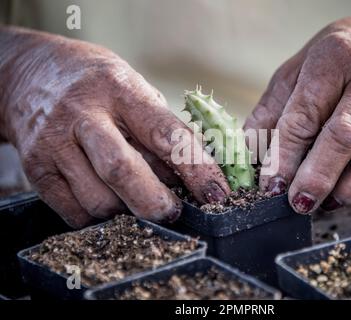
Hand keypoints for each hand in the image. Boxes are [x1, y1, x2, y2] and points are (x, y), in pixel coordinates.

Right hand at [0, 27, 229, 227]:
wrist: (33, 73)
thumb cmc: (97, 83)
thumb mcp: (134, 88)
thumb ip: (159, 129)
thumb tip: (190, 174)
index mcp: (119, 89)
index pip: (164, 134)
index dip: (195, 168)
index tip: (217, 193)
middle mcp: (83, 114)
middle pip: (122, 170)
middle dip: (156, 202)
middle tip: (173, 211)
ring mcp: (54, 143)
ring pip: (99, 200)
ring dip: (127, 210)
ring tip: (134, 195)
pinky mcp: (35, 168)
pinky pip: (75, 212)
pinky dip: (100, 216)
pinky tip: (108, 197)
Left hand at [245, 3, 350, 212]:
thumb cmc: (339, 62)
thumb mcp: (296, 71)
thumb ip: (271, 110)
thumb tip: (250, 152)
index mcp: (334, 60)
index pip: (305, 115)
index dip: (285, 156)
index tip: (272, 185)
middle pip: (347, 136)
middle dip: (318, 177)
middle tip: (299, 202)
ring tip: (329, 200)